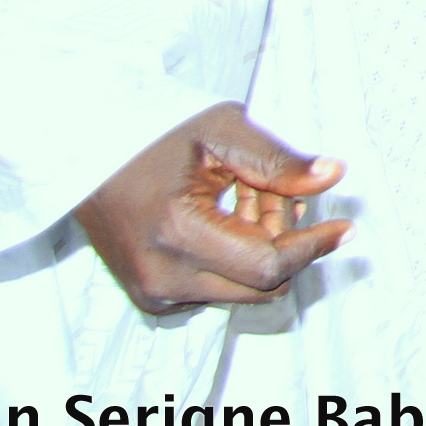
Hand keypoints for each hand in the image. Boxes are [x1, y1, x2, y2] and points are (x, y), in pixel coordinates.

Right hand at [72, 103, 349, 315]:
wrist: (80, 147)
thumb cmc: (151, 130)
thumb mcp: (221, 132)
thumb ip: (278, 162)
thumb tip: (333, 176)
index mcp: (178, 235)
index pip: (268, 265)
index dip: (313, 247)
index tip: (345, 227)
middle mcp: (162, 277)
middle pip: (260, 282)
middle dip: (284, 238)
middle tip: (273, 190)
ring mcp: (151, 292)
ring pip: (241, 287)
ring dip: (259, 246)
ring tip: (241, 193)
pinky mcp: (147, 295)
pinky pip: (214, 288)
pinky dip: (234, 257)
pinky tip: (222, 213)